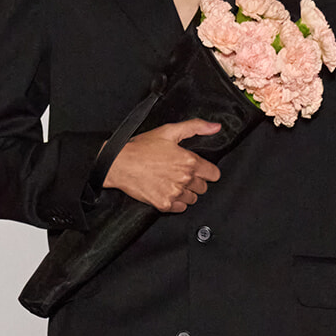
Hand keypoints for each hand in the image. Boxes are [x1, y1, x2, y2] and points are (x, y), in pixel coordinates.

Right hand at [103, 119, 221, 212]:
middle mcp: (184, 179)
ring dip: (186, 192)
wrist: (119, 164)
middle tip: (181, 174)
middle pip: (203, 187)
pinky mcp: (164, 204)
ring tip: (173, 182)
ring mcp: (174, 193)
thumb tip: (215, 127)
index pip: (213, 174)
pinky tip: (167, 191)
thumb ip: (195, 127)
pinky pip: (180, 208)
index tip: (199, 169)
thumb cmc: (141, 148)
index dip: (207, 171)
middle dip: (195, 181)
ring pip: (193, 199)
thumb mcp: (169, 131)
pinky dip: (176, 202)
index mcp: (189, 161)